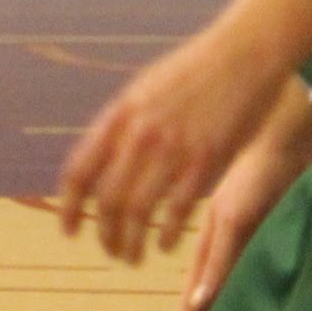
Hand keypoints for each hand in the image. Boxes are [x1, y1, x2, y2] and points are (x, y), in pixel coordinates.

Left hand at [54, 27, 294, 262]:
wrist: (243, 53)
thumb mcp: (143, 90)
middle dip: (104, 233)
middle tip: (111, 251)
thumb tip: (100, 157)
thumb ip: (121, 125)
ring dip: (131, 242)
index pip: (79, 171)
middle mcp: (139, 135)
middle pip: (107, 199)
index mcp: (118, 117)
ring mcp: (172, 148)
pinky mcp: (207, 159)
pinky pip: (178, 208)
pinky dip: (166, 234)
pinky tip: (165, 246)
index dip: (69, 207)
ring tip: (133, 257)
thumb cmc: (194, 71)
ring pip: (138, 210)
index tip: (68, 230)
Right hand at [178, 112, 311, 310]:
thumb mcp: (236, 219)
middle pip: (215, 302)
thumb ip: (220, 261)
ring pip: (242, 292)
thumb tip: (198, 306)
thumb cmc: (259, 175)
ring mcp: (255, 245)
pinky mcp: (282, 239)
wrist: (294, 141)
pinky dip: (267, 299)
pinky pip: (270, 278)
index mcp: (213, 247)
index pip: (194, 301)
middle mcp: (231, 251)